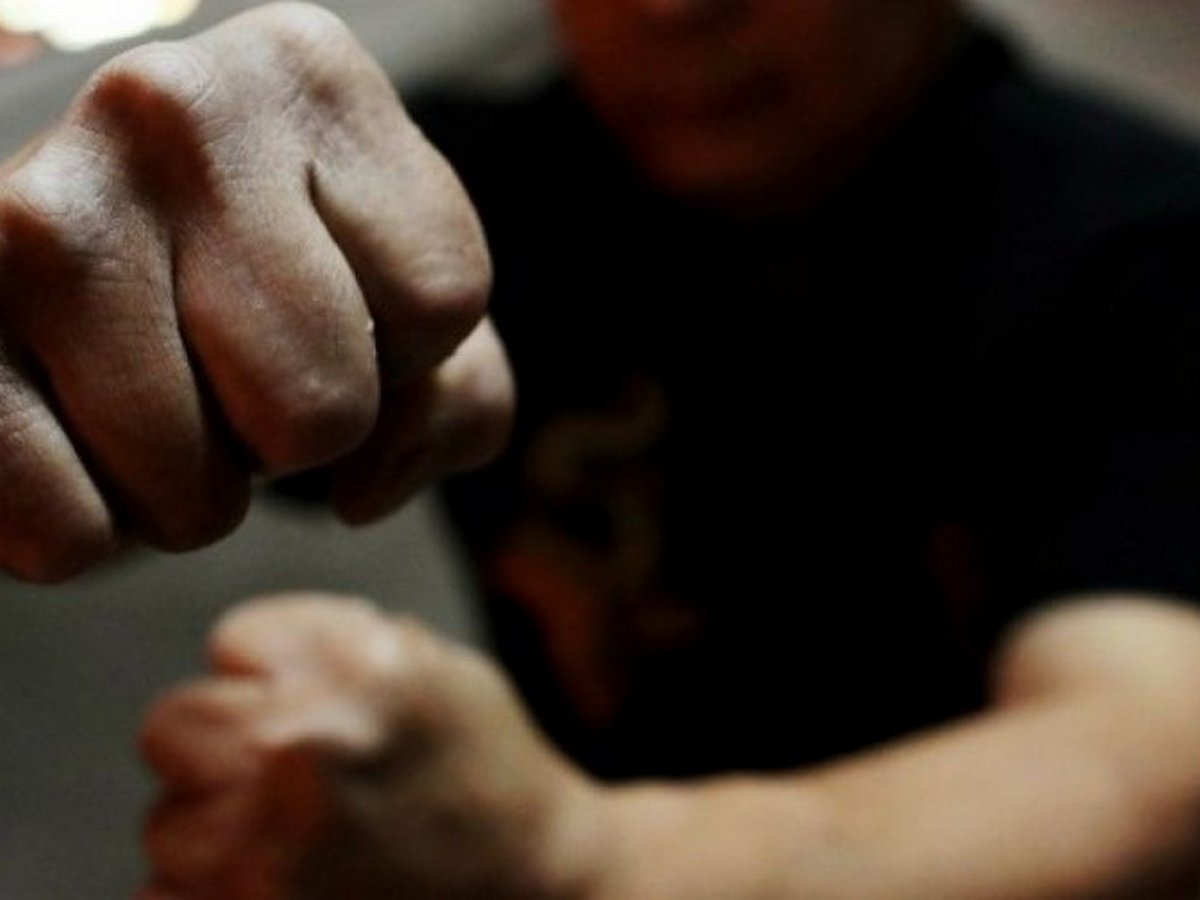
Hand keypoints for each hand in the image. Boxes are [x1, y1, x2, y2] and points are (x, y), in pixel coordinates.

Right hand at [0, 2, 511, 580]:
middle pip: (322, 404)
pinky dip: (87, 530)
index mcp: (312, 79)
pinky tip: (73, 432)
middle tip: (233, 374)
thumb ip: (460, 402)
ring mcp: (40, 211)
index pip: (442, 302)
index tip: (333, 310)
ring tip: (152, 395)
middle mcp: (173, 110)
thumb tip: (360, 490)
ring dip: (187, 488)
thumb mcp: (409, 319)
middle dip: (293, 435)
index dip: (405, 356)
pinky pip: (69, 533)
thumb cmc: (275, 285)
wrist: (86, 256)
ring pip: (194, 483)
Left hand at [138, 593, 604, 899]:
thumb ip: (339, 640)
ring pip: (167, 824)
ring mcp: (268, 859)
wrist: (536, 886)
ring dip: (215, 825)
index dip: (266, 665)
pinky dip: (209, 891)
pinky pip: (164, 895)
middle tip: (280, 767)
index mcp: (357, 676)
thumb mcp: (438, 666)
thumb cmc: (488, 769)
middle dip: (219, 740)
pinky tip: (281, 880)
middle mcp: (301, 758)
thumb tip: (252, 652)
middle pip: (173, 728)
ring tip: (296, 836)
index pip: (235, 641)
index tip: (300, 691)